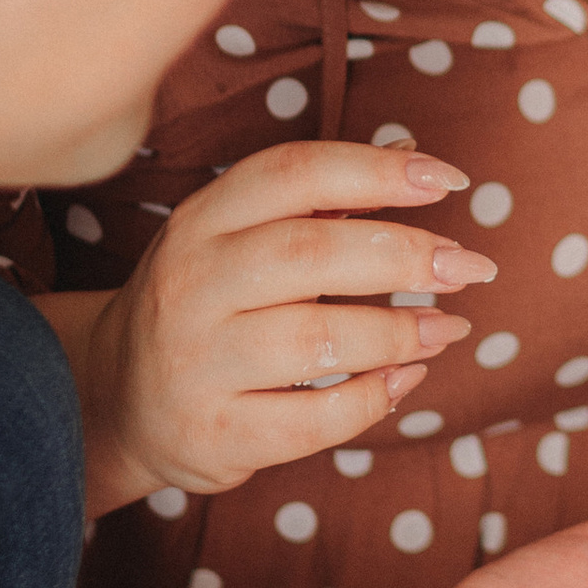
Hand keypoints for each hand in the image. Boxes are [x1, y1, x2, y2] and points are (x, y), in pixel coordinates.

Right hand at [75, 142, 495, 514]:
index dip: (377, 170)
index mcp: (201, 220)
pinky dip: (372, 399)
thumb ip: (321, 200)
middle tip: (469, 266)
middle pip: (311, 253)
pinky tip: (406, 380)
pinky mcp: (213, 432)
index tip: (450, 180)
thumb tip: (415, 154)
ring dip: (401, 333)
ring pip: (317, 339)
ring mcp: (196, 362)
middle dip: (406, 255)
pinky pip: (311, 419)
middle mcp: (190, 283)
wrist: (117, 398)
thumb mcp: (239, 238)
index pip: (293, 173)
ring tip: (449, 328)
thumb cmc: (206, 303)